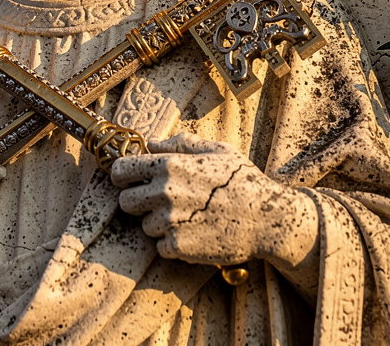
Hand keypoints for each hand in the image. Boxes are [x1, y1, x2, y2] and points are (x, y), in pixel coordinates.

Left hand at [111, 132, 312, 267]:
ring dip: (160, 225)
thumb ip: (181, 143)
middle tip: (161, 204)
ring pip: (145, 226)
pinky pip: (161, 247)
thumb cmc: (244, 181)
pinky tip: (194, 234)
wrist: (269, 219)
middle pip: (125, 202)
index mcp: (170, 166)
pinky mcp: (178, 247)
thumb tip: (152, 143)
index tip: (130, 182)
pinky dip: (173, 244)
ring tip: (188, 218)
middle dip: (139, 203)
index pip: (120, 171)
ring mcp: (170, 221)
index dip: (122, 177)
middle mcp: (165, 192)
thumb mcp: (218, 150)